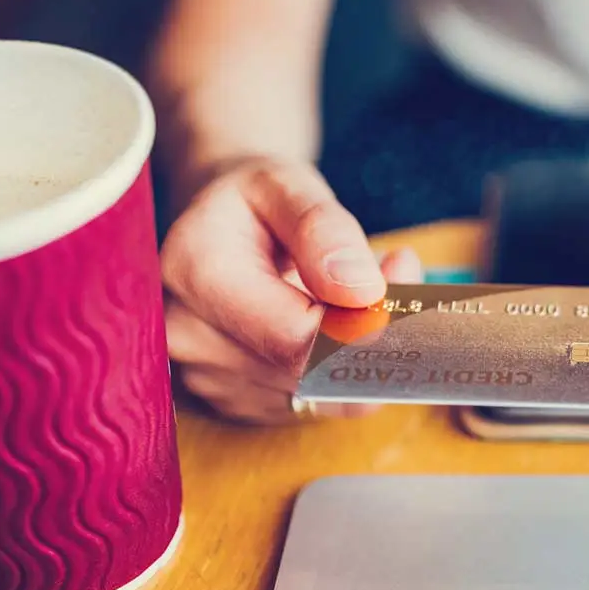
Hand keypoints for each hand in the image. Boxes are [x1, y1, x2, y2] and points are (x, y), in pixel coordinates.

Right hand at [161, 157, 420, 423]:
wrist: (220, 227)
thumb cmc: (254, 202)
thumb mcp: (287, 184)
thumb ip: (322, 230)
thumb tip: (361, 292)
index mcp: (197, 274)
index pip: (294, 336)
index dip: (358, 320)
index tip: (397, 274)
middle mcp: (188, 337)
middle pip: (309, 371)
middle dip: (369, 331)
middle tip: (400, 273)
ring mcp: (207, 377)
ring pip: (319, 394)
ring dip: (360, 352)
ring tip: (366, 291)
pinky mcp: (235, 401)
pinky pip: (313, 405)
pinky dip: (342, 371)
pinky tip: (340, 327)